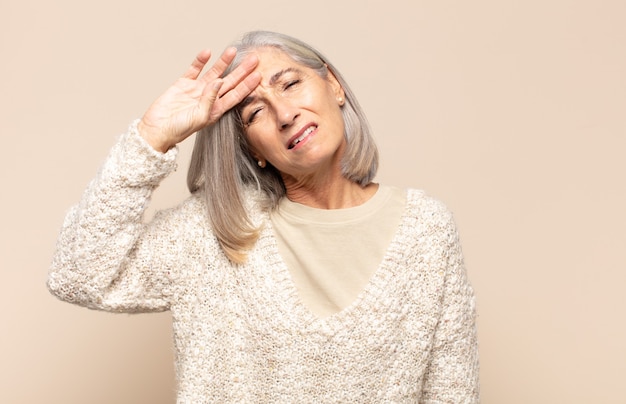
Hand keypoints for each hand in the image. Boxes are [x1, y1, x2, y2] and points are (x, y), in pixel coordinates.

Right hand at [138, 47, 260, 151]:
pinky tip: (207, 53)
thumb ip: (210, 99)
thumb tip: (219, 81)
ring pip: (214, 73)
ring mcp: (196, 90)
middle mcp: (209, 99)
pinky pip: (194, 70)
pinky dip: (200, 61)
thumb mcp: (200, 117)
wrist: (157, 129)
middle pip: (230, 82)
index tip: (258, 75)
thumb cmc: (179, 130)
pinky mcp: (183, 84)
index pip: (236, 95)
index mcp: (216, 110)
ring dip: (223, 62)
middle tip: (254, 59)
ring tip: (233, 50)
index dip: (247, 85)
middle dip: (242, 71)